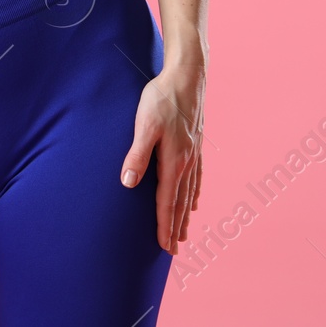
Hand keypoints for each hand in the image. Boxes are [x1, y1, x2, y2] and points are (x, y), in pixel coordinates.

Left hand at [120, 64, 204, 254]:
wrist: (187, 76)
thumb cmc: (162, 98)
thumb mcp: (144, 124)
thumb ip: (136, 153)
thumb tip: (128, 182)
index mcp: (174, 161)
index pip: (167, 201)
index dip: (164, 225)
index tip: (164, 247)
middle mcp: (187, 162)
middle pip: (180, 202)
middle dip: (176, 227)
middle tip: (174, 250)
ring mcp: (194, 153)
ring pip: (190, 192)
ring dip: (185, 214)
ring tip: (184, 233)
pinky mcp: (196, 144)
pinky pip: (197, 177)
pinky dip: (194, 193)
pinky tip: (194, 200)